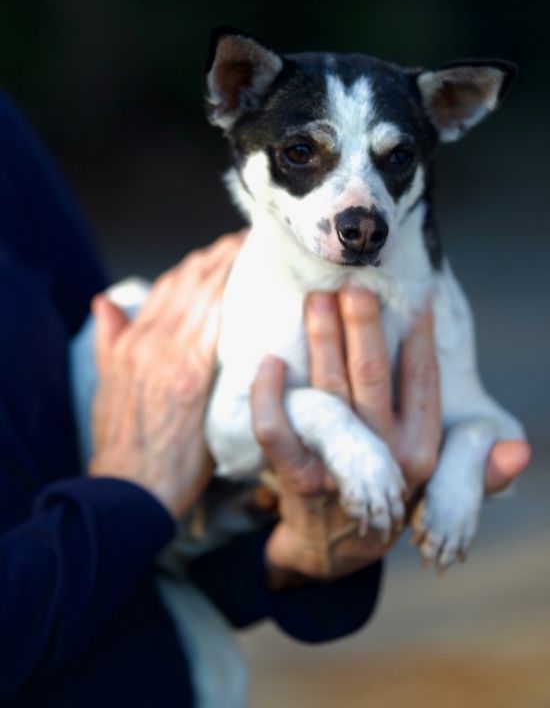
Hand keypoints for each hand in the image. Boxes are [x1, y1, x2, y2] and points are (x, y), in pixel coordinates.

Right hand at [88, 233, 243, 518]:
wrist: (127, 491)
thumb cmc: (123, 445)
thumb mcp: (107, 386)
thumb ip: (110, 340)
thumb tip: (106, 302)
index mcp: (131, 341)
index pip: (169, 286)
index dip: (198, 264)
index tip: (223, 251)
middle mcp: (148, 341)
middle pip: (188, 282)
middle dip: (220, 256)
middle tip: (250, 242)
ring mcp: (168, 356)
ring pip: (202, 294)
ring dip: (230, 267)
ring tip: (259, 252)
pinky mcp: (189, 376)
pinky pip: (213, 323)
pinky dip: (232, 298)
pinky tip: (257, 286)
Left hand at [252, 288, 530, 584]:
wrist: (332, 553)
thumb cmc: (388, 500)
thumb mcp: (437, 488)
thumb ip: (480, 468)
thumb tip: (523, 450)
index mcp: (422, 452)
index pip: (422, 381)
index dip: (419, 336)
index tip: (415, 295)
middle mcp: (386, 457)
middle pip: (373, 377)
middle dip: (363, 325)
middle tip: (354, 284)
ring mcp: (341, 468)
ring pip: (330, 390)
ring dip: (322, 340)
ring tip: (318, 300)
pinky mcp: (298, 479)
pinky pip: (278, 431)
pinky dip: (270, 395)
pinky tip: (269, 361)